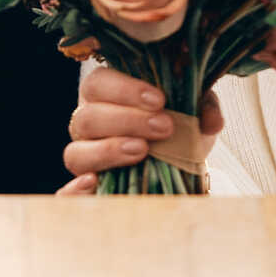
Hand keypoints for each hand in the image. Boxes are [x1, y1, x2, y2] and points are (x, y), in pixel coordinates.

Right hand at [58, 69, 224, 194]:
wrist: (176, 167)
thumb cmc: (176, 131)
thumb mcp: (193, 114)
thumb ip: (203, 108)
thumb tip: (210, 120)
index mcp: (104, 94)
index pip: (98, 83)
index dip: (124, 89)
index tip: (159, 100)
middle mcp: (87, 123)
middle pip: (87, 117)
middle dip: (127, 120)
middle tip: (163, 127)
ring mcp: (83, 156)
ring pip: (76, 152)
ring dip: (108, 150)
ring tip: (141, 151)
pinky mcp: (85, 189)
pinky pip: (65, 193)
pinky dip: (75, 190)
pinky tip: (95, 183)